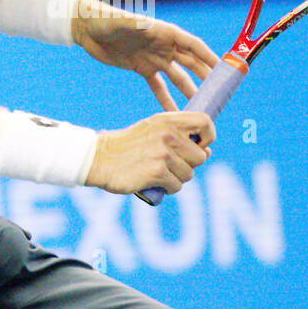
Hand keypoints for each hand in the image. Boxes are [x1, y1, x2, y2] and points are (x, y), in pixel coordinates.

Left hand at [72, 0, 218, 109]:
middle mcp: (163, 45)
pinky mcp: (141, 68)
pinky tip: (175, 114)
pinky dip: (167, 100)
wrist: (86, 28)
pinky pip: (158, 87)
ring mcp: (154, 57)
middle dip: (206, 78)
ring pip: (178, 77)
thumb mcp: (122, 22)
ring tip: (201, 109)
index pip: (194, 46)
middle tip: (219, 96)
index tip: (224, 72)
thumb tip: (146, 25)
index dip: (210, 58)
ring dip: (190, 92)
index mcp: (165, 32)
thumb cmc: (106, 19)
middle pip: (191, 63)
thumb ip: (135, 25)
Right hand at [85, 111, 214, 194]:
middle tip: (168, 164)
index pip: (205, 122)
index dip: (208, 136)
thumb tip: (207, 152)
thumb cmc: (128, 146)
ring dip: (176, 178)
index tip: (199, 146)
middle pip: (200, 157)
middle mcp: (167, 134)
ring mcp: (162, 153)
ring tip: (158, 172)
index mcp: (167, 120)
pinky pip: (176, 186)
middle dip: (188, 165)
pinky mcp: (156, 172)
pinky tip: (154, 182)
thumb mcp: (153, 130)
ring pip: (189, 174)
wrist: (99, 158)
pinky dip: (168, 188)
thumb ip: (179, 137)